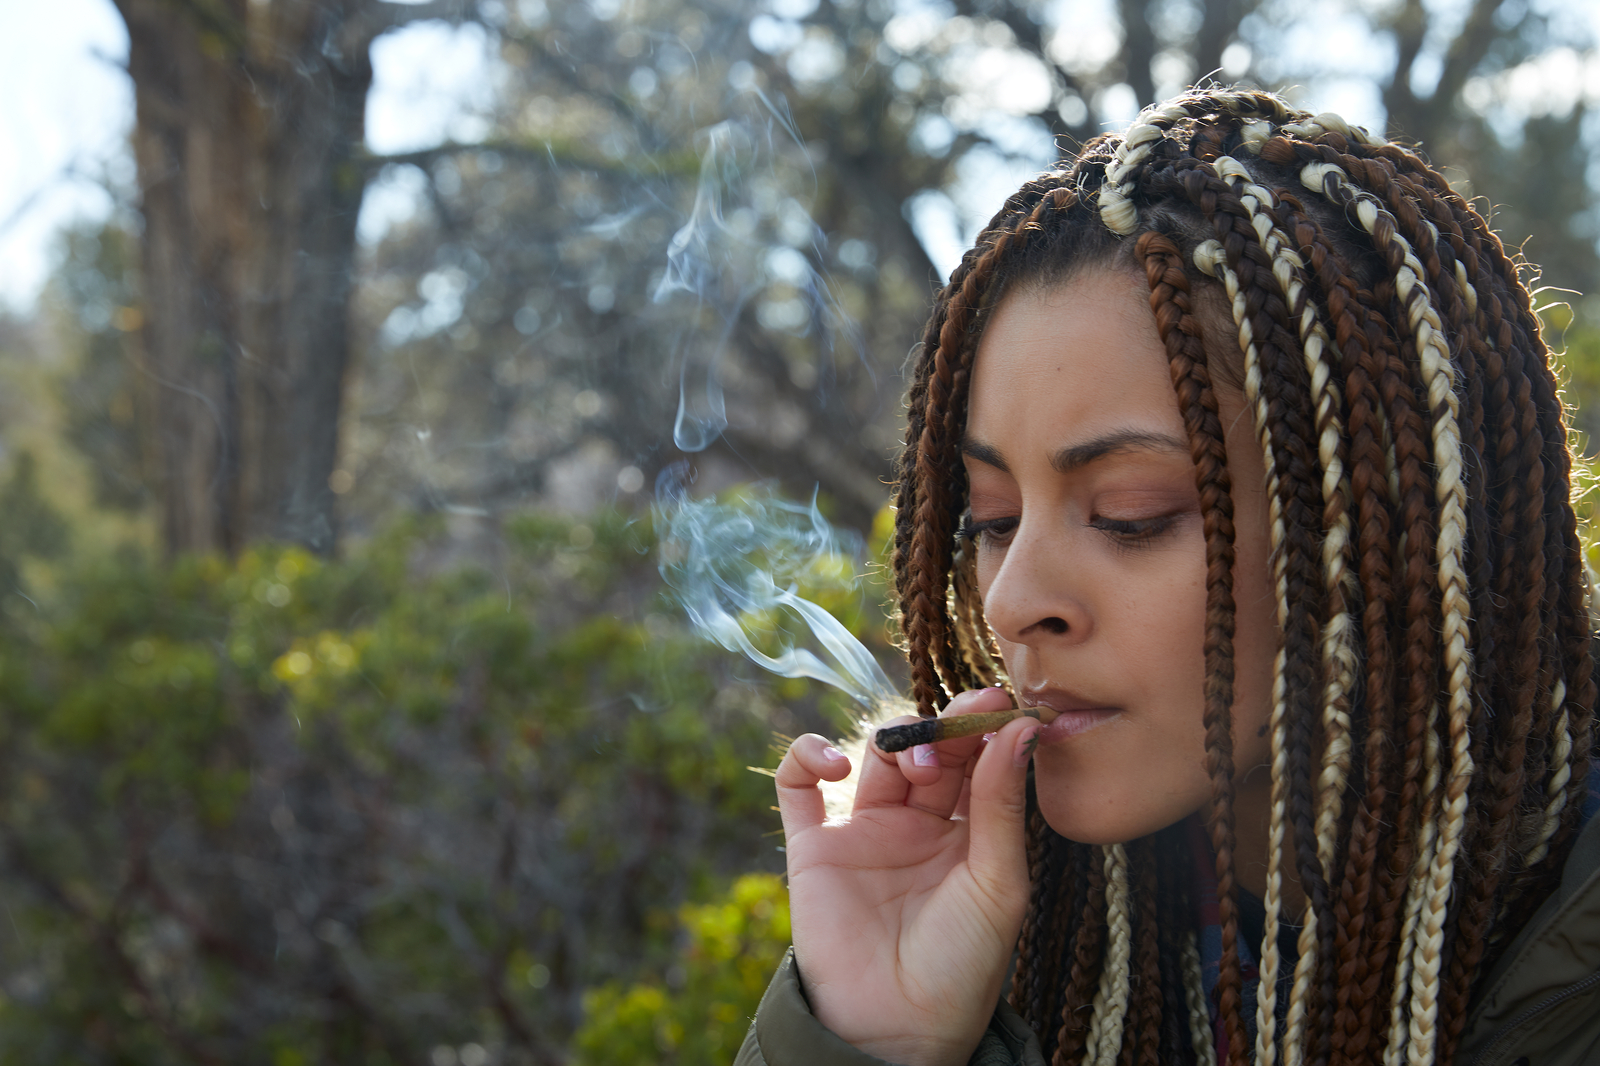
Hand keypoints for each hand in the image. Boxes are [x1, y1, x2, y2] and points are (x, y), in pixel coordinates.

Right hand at [774, 686, 1039, 1065]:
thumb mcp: (997, 883)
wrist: (896, 1031)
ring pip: (872, 754)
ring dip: (894, 739)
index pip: (976, 760)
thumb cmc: (961, 967)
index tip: (999, 701)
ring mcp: (862, 831)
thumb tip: (1021, 728)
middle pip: (928, 748)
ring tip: (915, 762)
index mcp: (966, 832)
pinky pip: (796, 784)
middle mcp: (915, 824)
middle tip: (963, 718)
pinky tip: (833, 762)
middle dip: (945, 726)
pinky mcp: (813, 846)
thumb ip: (1001, 805)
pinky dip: (807, 755)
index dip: (984, 727)